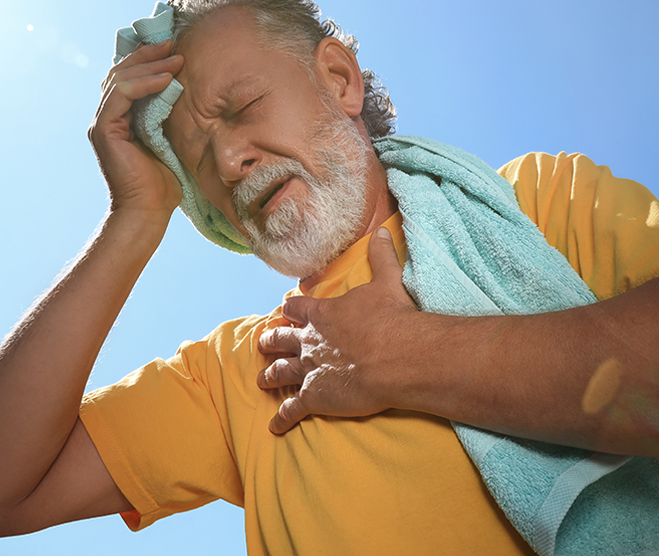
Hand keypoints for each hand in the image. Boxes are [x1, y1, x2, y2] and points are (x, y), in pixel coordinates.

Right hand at [88, 41, 183, 217]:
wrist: (149, 211)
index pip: (127, 76)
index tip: (174, 47)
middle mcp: (107, 117)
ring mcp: (103, 123)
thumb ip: (167, 113)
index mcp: (119, 117)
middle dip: (148, 54)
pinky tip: (166, 78)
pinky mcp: (104, 131)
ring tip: (175, 58)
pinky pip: (121, 95)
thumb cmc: (164, 181)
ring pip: (119, 78)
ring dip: (149, 65)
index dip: (148, 58)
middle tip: (174, 43)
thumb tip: (185, 86)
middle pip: (120, 71)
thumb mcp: (170, 137)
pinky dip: (143, 83)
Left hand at [256, 228, 420, 433]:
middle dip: (271, 342)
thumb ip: (381, 256)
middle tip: (262, 344)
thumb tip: (384, 231)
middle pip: (281, 340)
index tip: (285, 311)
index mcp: (322, 314)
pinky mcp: (315, 398)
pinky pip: (292, 410)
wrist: (397, 356)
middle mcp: (309, 341)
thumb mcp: (387, 281)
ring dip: (270, 377)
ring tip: (261, 381)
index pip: (296, 308)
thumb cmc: (392, 318)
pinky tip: (274, 426)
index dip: (290, 310)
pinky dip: (282, 419)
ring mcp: (309, 370)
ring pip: (280, 373)